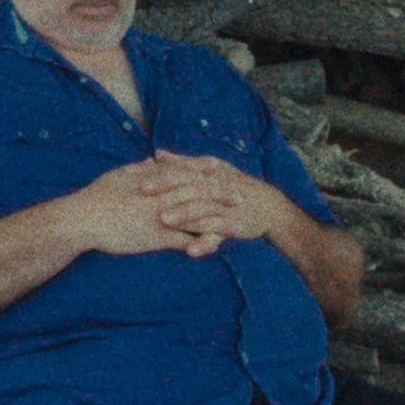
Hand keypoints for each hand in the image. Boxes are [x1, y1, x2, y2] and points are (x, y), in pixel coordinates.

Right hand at [51, 158, 231, 258]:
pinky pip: (183, 240)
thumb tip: (155, 162)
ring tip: (234, 222)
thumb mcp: (120, 175)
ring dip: (216, 218)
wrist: (83, 219)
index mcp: (152, 179)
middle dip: (220, 193)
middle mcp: (161, 196)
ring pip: (195, 216)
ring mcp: (160, 217)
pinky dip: (199, 243)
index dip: (203, 169)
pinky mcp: (155, 238)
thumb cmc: (97, 196)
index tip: (219, 167)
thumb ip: (141, 169)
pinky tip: (212, 247)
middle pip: (197, 192)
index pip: (184, 171)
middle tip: (239, 194)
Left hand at [136, 152, 304, 250]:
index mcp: (207, 172)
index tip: (136, 175)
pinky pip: (218, 233)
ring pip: (203, 209)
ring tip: (163, 220)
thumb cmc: (233, 185)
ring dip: (184, 214)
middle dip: (166, 189)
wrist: (268, 205)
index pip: (180, 170)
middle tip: (142, 193)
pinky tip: (190, 251)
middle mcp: (215, 186)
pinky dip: (205, 242)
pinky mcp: (235, 225)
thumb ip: (183, 163)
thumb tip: (158, 154)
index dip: (159, 172)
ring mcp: (225, 206)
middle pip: (189, 185)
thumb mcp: (210, 170)